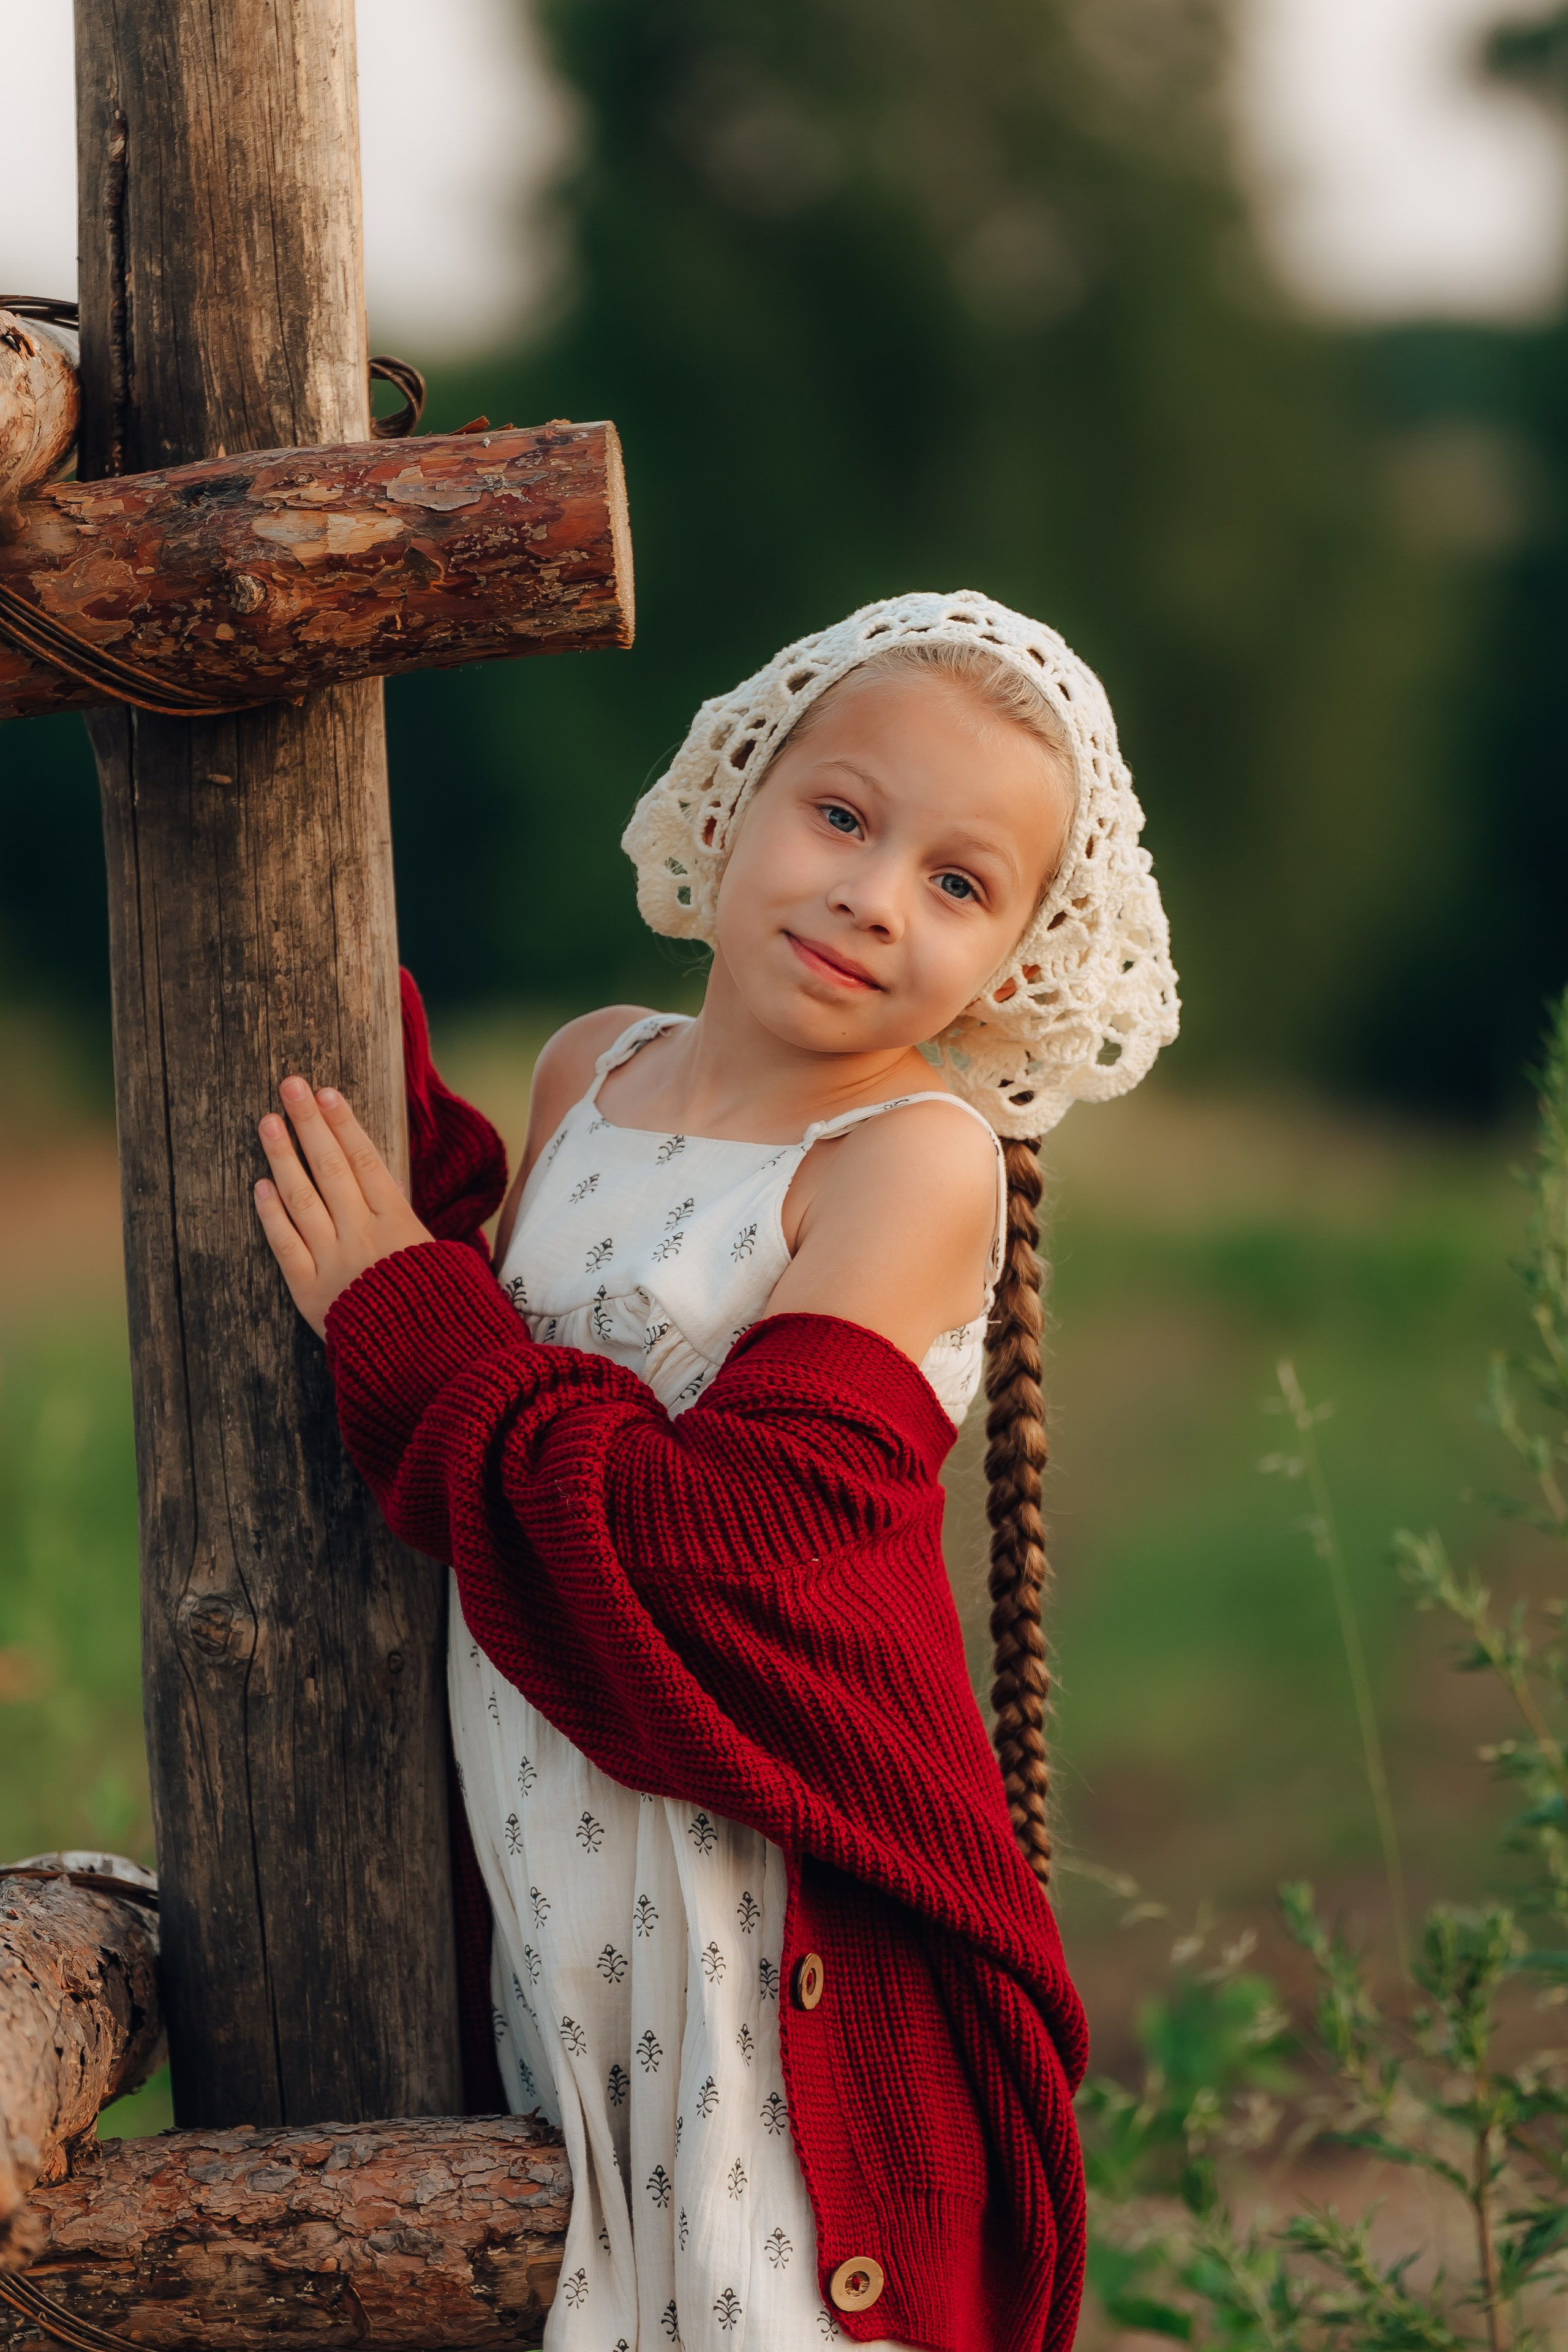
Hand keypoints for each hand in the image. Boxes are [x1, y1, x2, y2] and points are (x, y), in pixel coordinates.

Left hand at [254, 1079, 431, 1337]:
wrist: (427, 1365)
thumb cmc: (444, 1311)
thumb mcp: (448, 1261)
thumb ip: (417, 1228)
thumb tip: (402, 1199)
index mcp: (400, 1224)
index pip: (366, 1160)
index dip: (344, 1124)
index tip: (327, 1093)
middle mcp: (362, 1235)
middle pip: (330, 1168)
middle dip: (309, 1123)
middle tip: (289, 1086)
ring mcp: (333, 1261)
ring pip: (301, 1198)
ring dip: (282, 1156)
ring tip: (267, 1122)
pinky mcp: (309, 1292)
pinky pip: (285, 1245)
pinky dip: (271, 1214)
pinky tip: (259, 1185)